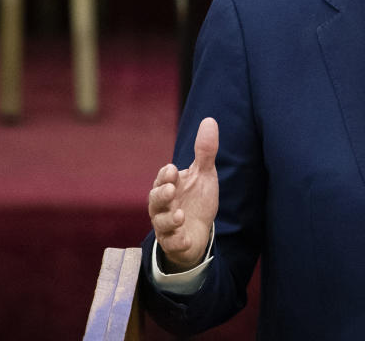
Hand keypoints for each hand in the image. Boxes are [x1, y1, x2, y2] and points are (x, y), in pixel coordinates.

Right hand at [148, 117, 219, 271]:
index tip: (173, 169)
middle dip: (161, 195)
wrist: (198, 231)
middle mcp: (163, 207)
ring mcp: (168, 226)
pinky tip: (185, 238)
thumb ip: (205, 151)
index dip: (166, 175)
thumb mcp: (204, 174)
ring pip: (161, 224)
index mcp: (168, 187)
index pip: (162, 179)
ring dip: (169, 220)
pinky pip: (173, 244)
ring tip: (179, 215)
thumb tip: (210, 120)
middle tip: (170, 189)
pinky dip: (178, 242)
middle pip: (155, 201)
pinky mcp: (175, 243)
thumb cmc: (196, 199)